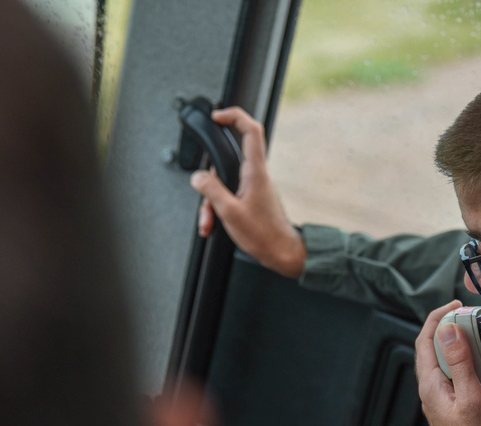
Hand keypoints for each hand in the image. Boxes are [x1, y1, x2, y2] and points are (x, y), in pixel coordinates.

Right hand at [189, 106, 305, 278]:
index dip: (234, 116)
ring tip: (210, 221)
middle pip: (227, 161)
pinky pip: (230, 195)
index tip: (217, 116)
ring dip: (212, 202)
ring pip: (224, 183)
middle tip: (204, 198)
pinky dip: (219, 209)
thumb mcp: (230, 212)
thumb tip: (198, 177)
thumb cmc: (264, 236)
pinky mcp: (252, 198)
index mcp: (255, 172)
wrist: (282, 253)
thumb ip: (211, 191)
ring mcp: (254, 187)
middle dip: (209, 180)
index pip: (250, 130)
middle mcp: (257, 175)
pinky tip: (214, 224)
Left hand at [415, 301, 480, 425]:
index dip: (440, 318)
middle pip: (452, 352)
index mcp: (432, 385)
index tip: (457, 306)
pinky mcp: (466, 411)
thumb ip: (460, 361)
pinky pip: (480, 389)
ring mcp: (452, 401)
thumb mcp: (472, 396)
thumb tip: (449, 328)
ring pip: (470, 371)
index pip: (426, 339)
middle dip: (476, 348)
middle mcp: (438, 391)